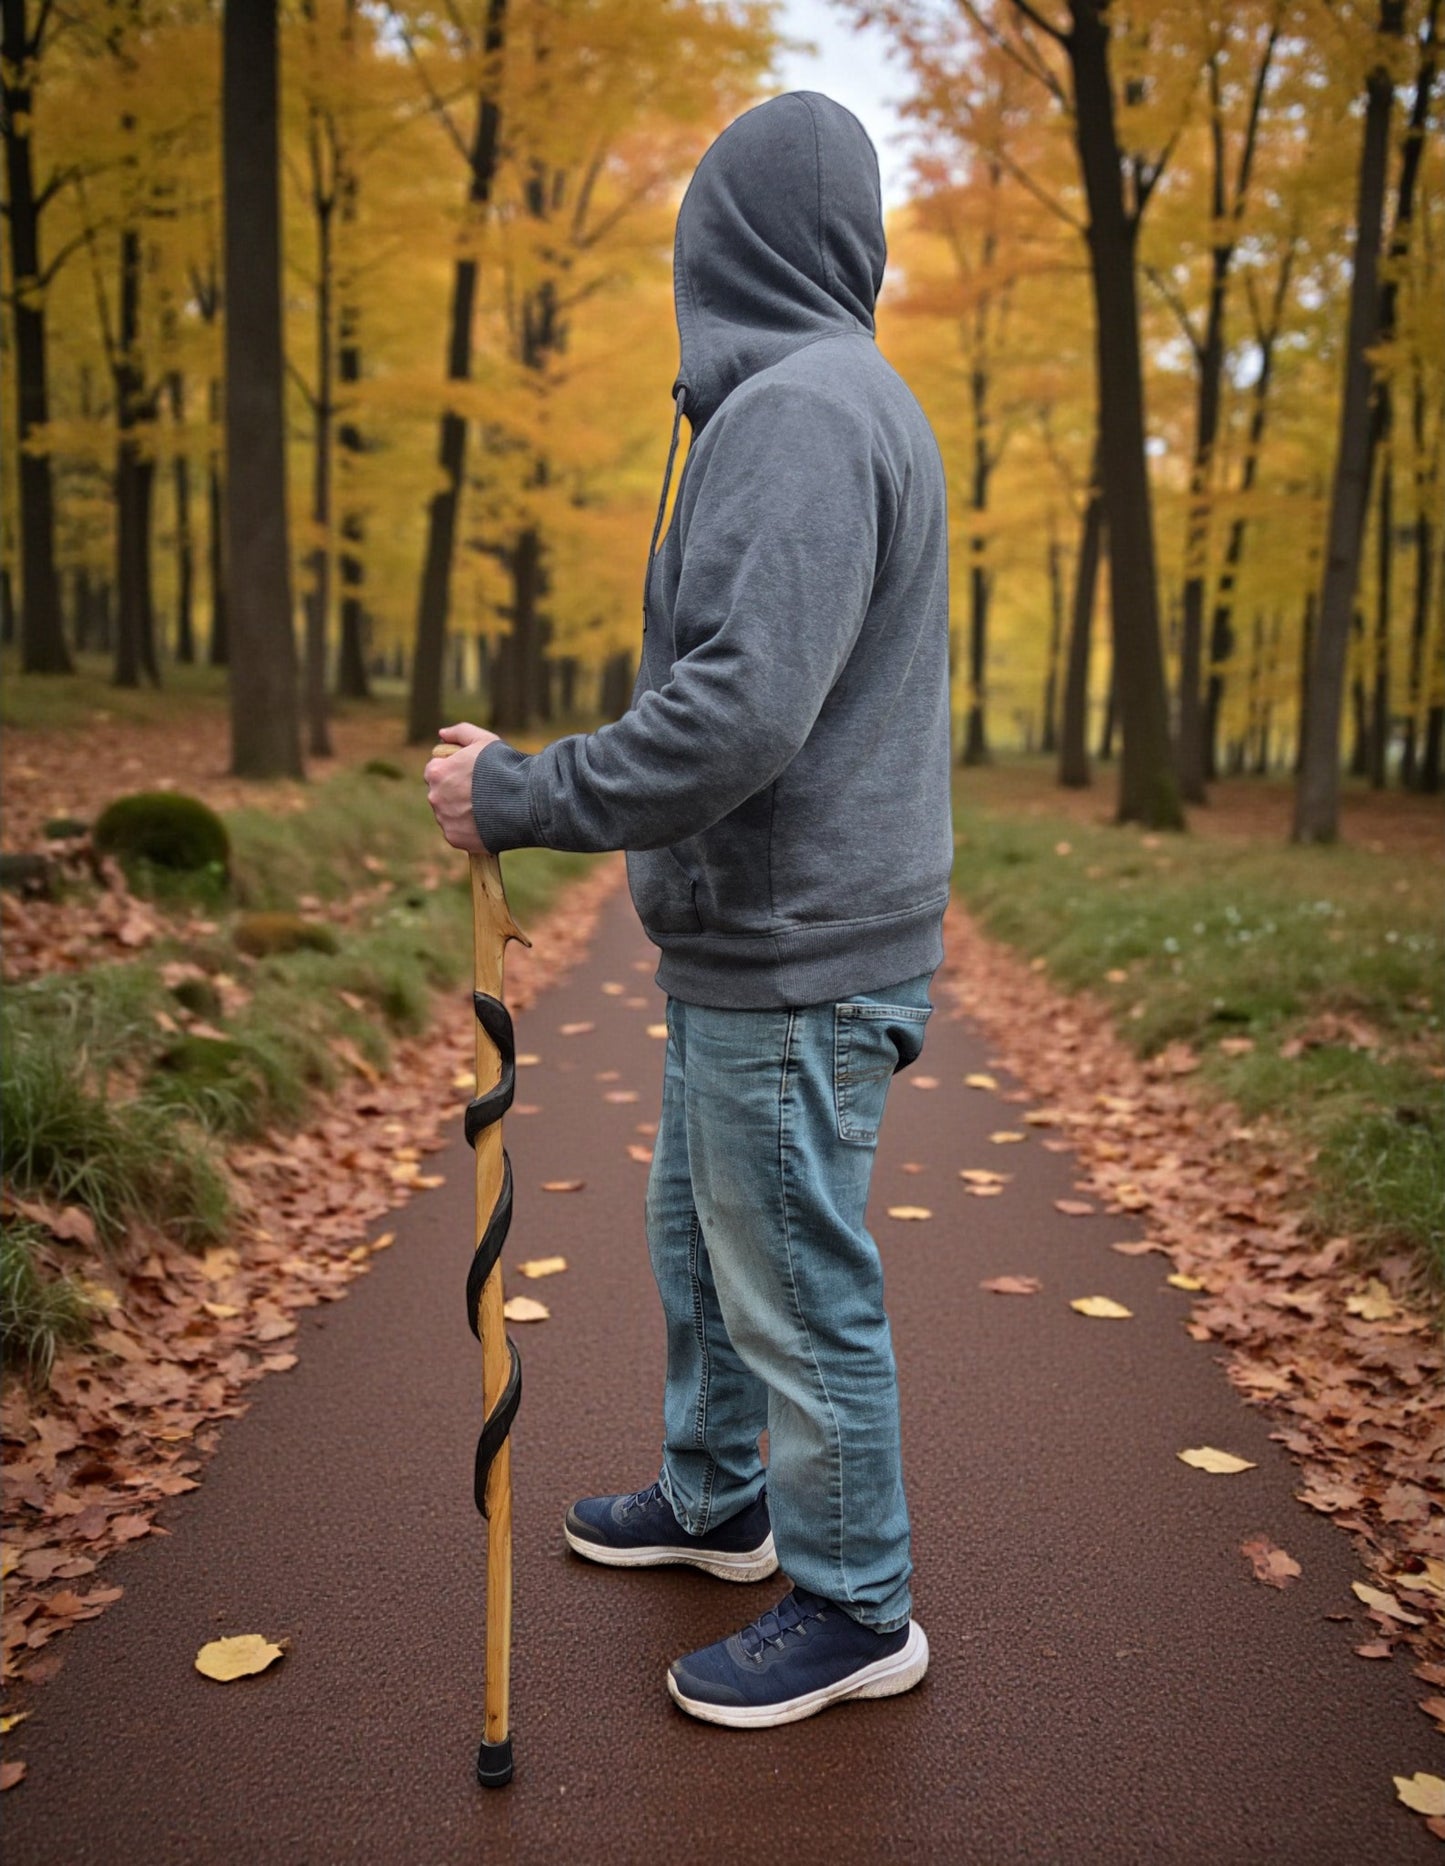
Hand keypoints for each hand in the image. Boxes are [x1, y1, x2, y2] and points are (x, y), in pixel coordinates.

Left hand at [425, 722, 499, 853]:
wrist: (522, 800)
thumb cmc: (503, 767)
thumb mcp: (484, 739)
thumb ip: (459, 732)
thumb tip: (441, 734)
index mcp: (436, 772)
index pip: (434, 771)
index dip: (452, 770)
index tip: (470, 774)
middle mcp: (435, 797)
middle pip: (440, 794)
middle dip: (455, 792)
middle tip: (481, 791)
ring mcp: (444, 820)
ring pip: (448, 814)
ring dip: (461, 811)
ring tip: (487, 807)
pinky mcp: (455, 839)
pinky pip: (457, 833)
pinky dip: (468, 829)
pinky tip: (486, 822)